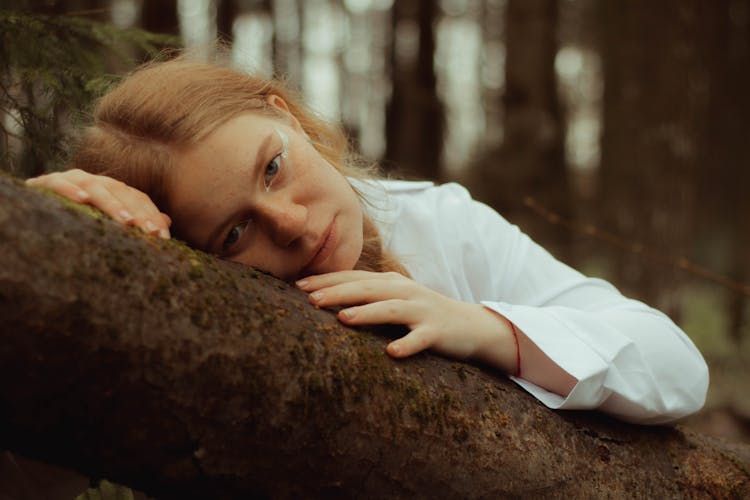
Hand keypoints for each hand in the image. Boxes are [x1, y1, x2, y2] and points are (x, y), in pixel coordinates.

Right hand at [26, 169, 170, 238]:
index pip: (138, 199)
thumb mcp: (107, 220)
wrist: (33, 208)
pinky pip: (60, 183)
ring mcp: (73, 178)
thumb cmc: (76, 217)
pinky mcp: (47, 181)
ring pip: (97, 188)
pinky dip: (71, 190)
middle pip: (123, 193)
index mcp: (113, 189)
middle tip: (152, 233)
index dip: (152, 216)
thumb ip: (136, 218)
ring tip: (127, 222)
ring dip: (113, 204)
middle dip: (139, 214)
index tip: (164, 237)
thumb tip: (168, 222)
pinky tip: (82, 200)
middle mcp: (96, 181)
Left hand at [296, 270, 518, 372]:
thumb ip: (368, 296)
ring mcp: (421, 310)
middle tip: (310, 300)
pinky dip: (406, 344)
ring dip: (367, 313)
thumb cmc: (422, 314)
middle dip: (338, 292)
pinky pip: (420, 338)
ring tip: (344, 319)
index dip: (327, 280)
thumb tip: (327, 298)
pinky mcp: (437, 331)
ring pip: (391, 309)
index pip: (354, 277)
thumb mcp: (395, 299)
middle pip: (367, 289)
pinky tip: (391, 352)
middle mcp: (404, 292)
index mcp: (391, 283)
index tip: (298, 286)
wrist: (470, 325)